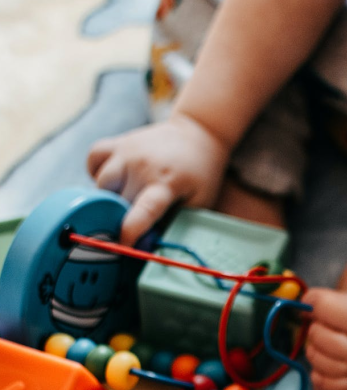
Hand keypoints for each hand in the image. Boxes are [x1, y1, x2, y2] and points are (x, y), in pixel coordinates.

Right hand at [87, 113, 230, 243]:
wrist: (199, 133)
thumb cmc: (200, 174)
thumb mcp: (199, 202)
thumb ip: (173, 223)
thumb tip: (146, 246)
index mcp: (166, 183)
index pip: (143, 210)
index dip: (130, 231)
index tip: (123, 246)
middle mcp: (142, 165)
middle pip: (117, 201)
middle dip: (121, 217)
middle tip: (133, 223)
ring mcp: (127, 151)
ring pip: (100, 184)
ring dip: (108, 197)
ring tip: (128, 199)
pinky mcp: (117, 142)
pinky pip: (93, 159)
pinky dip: (96, 172)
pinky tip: (115, 180)